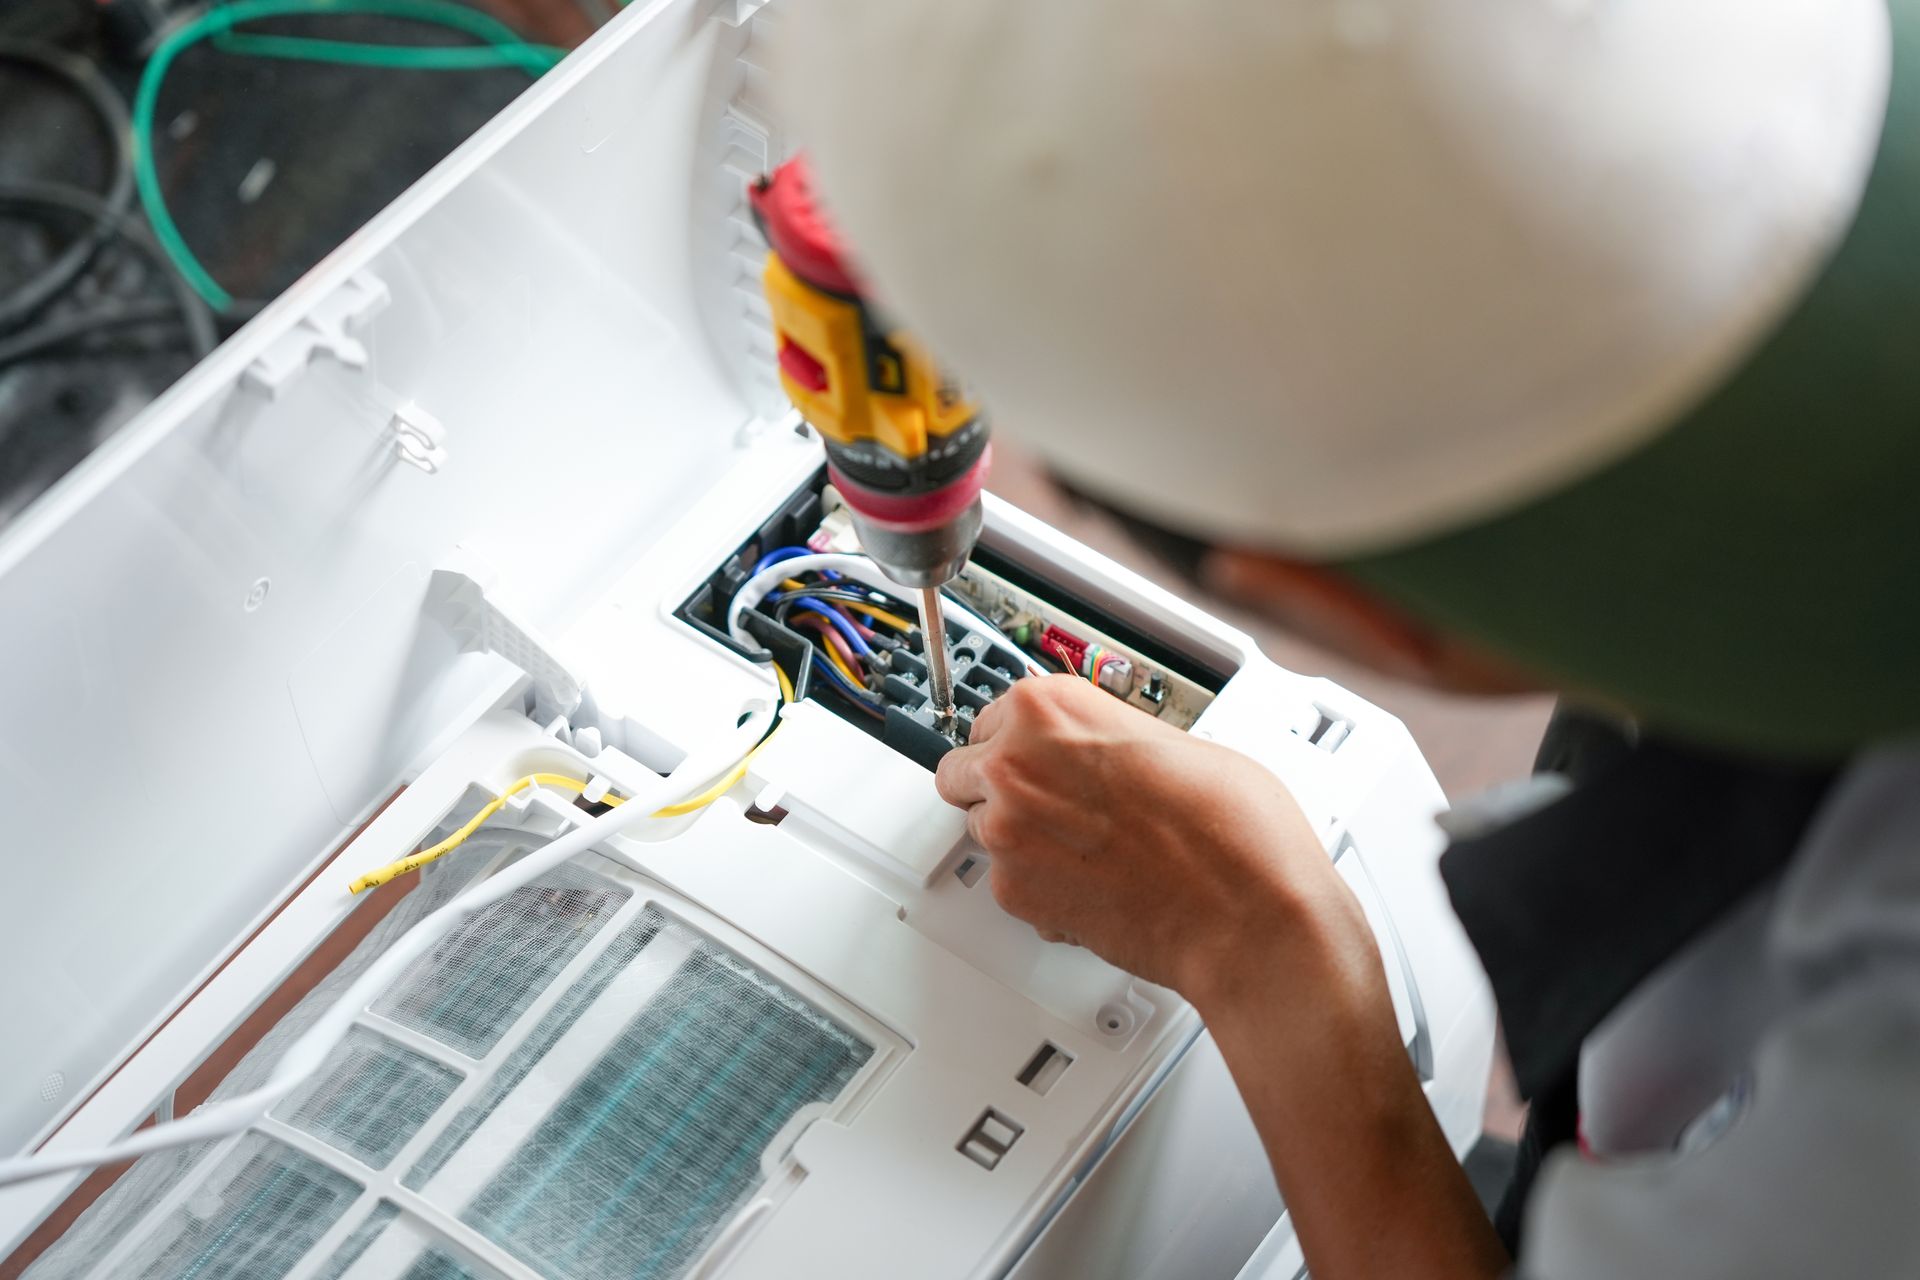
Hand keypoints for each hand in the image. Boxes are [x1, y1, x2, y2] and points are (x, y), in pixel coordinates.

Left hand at [934, 675, 1378, 1009]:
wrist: (1245, 913)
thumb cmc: (1232, 830)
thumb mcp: (1175, 740)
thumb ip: (1110, 735)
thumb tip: (1101, 747)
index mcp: (1049, 708)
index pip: (992, 715)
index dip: (1021, 740)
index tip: (1037, 754)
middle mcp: (1014, 763)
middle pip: (966, 769)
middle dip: (1003, 787)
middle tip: (1052, 803)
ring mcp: (1006, 831)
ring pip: (979, 826)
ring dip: (1018, 836)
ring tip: (1084, 847)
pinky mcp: (1012, 893)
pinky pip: (1005, 882)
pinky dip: (1037, 885)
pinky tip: (1090, 881)